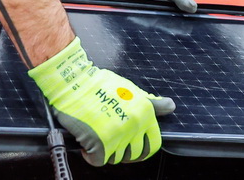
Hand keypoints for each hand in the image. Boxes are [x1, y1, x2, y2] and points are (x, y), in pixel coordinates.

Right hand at [29, 37, 173, 165]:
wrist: (73, 82)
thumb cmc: (99, 85)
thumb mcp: (131, 90)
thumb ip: (152, 103)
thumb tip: (170, 106)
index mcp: (144, 113)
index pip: (153, 144)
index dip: (142, 148)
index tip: (132, 146)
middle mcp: (134, 125)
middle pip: (134, 155)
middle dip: (123, 151)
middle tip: (111, 141)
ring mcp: (117, 135)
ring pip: (116, 158)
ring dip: (106, 152)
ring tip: (97, 136)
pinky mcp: (99, 143)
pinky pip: (98, 161)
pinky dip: (90, 156)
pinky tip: (86, 143)